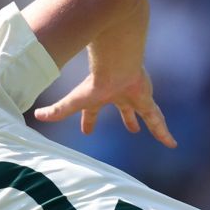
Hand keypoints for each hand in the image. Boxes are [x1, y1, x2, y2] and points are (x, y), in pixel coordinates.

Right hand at [34, 58, 176, 147]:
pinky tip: (172, 145)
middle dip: (127, 119)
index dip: (89, 122)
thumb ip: (58, 110)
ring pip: (145, 114)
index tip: (87, 131)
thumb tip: (37, 116)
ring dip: (149, 123)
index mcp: (100, 97)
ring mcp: (135, 97)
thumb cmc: (95, 81)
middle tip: (132, 129)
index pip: (92, 112)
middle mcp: (119, 96)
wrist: (117, 64)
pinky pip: (158, 120)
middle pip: (125, 111)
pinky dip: (164, 134)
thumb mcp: (75, 102)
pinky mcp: (147, 100)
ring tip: (160, 136)